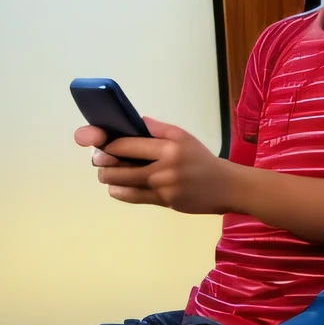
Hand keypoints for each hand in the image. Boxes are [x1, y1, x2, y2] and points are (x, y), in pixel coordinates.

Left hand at [82, 117, 234, 214]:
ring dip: (108, 179)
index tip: (99, 142)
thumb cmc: (201, 159)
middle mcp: (163, 168)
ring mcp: (162, 187)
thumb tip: (135, 123)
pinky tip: (117, 187)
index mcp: (168, 147)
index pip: (127, 145)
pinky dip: (120, 192)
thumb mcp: (184, 136)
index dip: (107, 144)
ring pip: (122, 184)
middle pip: (119, 167)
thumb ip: (158, 129)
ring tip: (106, 174)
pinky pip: (133, 197)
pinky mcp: (163, 202)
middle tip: (99, 160)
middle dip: (103, 163)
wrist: (224, 186)